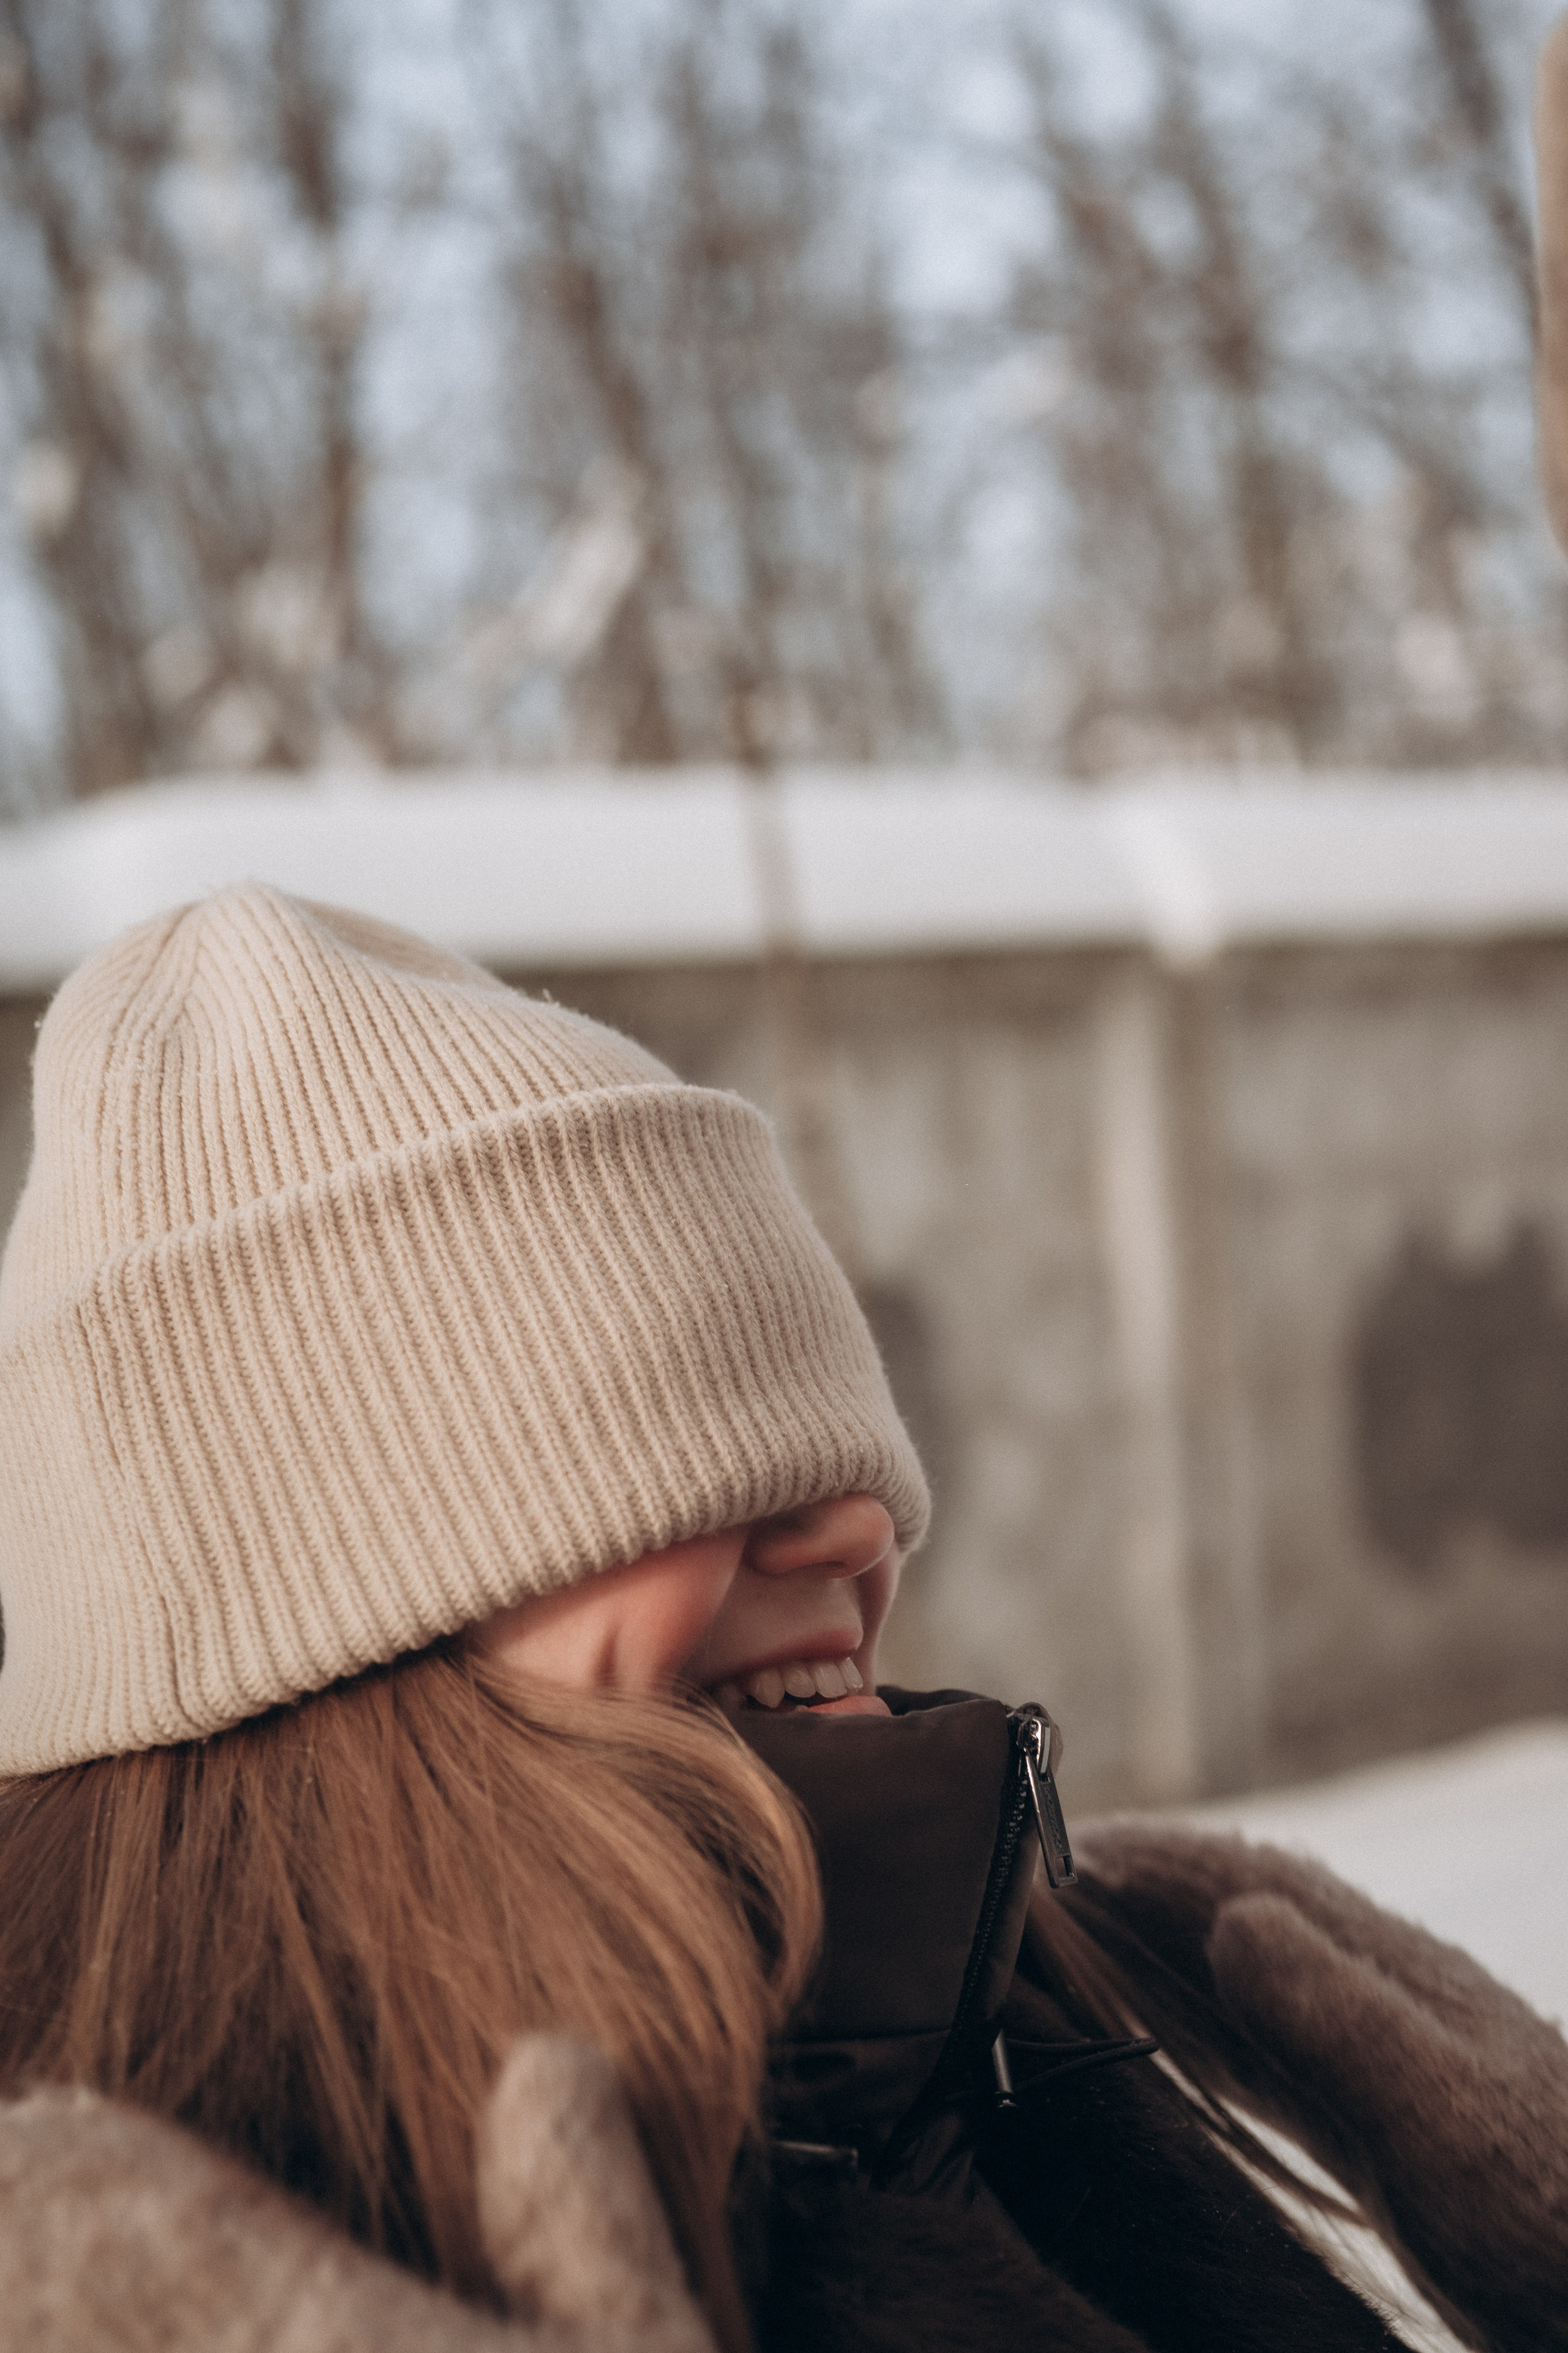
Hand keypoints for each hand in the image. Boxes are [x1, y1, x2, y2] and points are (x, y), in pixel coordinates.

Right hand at [1075, 1820, 1567, 2352]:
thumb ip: (1335, 2012)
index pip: (1248, 1882)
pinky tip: (1193, 2033)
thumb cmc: (1549, 2216)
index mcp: (1391, 1977)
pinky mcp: (1397, 2125)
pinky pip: (1278, 2044)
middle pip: (1245, 1912)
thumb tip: (1234, 1915)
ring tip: (1089, 1934)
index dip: (1153, 1856)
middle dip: (1148, 1886)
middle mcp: (1386, 1999)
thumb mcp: (1439, 2113)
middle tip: (1040, 1876)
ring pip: (1257, 1973)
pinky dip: (1213, 2017)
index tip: (1059, 1840)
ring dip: (1171, 1942)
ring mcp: (1394, 2058)